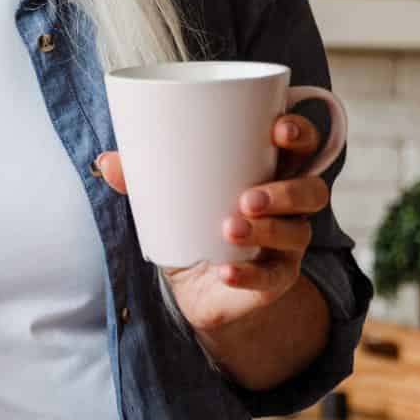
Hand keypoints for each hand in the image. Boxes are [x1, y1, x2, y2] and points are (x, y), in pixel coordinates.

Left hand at [95, 113, 331, 389]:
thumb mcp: (170, 199)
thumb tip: (107, 160)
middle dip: (286, 191)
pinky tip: (226, 272)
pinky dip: (248, 275)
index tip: (278, 129)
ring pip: (296, 232)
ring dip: (267, 230)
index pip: (302, 145)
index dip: (299, 133)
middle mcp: (290, 206)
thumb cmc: (194, 225)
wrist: (200, 290)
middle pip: (312, 190)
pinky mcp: (277, 279)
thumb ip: (143, 179)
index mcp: (270, 171)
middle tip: (247, 198)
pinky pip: (273, 278)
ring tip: (231, 229)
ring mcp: (288, 244)